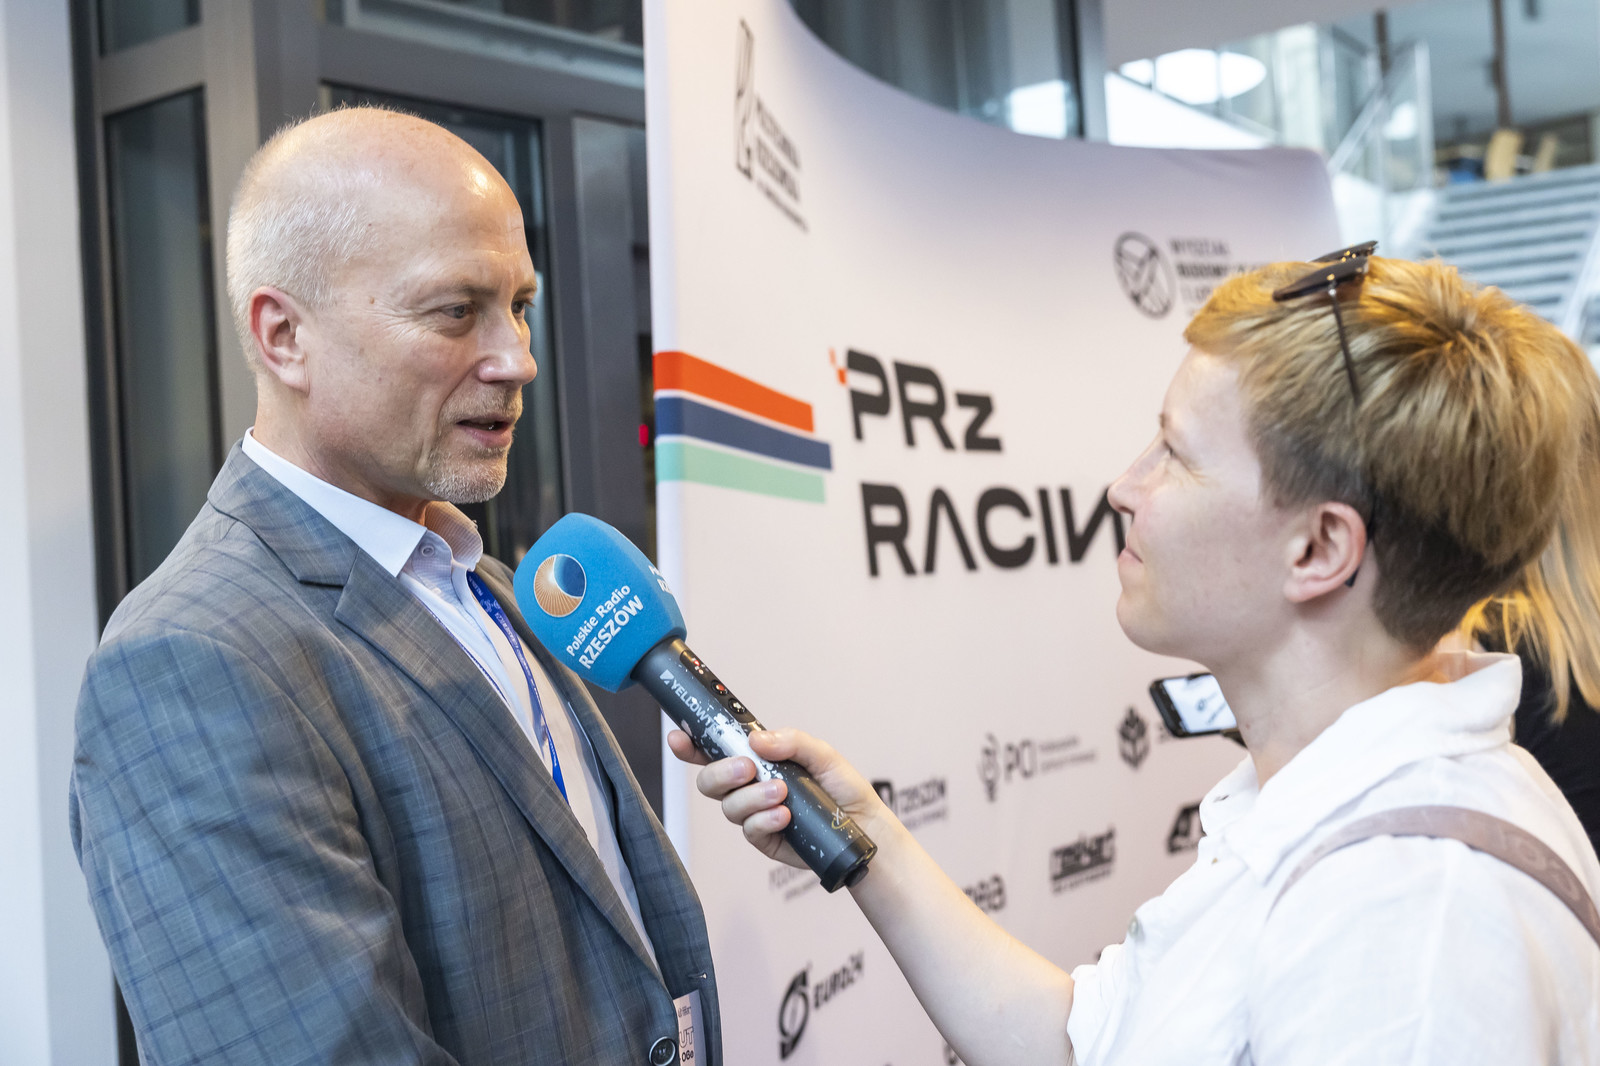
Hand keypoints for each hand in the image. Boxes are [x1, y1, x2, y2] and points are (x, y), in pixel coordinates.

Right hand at [667, 728, 890, 869]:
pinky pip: (749, 830)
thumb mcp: (822, 754)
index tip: (679, 737)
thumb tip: (757, 740)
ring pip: (728, 807)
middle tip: (747, 768)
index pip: (715, 750)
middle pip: (710, 781)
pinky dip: (764, 820)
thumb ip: (790, 742)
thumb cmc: (843, 789)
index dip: (692, 744)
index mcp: (758, 760)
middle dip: (721, 773)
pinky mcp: (765, 839)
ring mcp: (755, 814)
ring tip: (781, 794)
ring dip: (751, 797)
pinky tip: (784, 816)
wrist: (865, 827)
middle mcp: (750, 786)